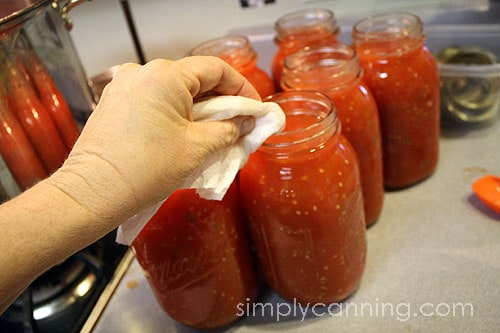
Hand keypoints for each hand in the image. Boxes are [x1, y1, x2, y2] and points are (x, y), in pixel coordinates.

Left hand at [49, 56, 258, 223]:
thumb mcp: (198, 148)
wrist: (93, 193)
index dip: (241, 88)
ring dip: (199, 111)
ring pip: (174, 92)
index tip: (254, 109)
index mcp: (164, 75)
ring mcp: (124, 87)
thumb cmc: (145, 170)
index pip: (216, 69)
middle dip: (221, 102)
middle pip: (194, 79)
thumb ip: (229, 129)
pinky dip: (175, 115)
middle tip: (239, 126)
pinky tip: (185, 137)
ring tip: (214, 135)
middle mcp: (141, 73)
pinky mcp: (114, 104)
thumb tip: (245, 122)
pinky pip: (154, 102)